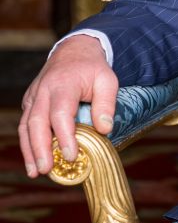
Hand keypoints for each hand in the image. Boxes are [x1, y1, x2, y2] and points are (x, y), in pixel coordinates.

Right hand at [18, 35, 117, 177]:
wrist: (74, 51)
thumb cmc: (92, 68)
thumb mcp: (107, 79)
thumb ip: (107, 103)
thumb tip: (104, 130)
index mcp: (64, 83)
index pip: (60, 113)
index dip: (64, 136)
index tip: (71, 155)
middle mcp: (44, 90)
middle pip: (37, 122)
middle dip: (40, 148)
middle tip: (46, 169)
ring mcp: (34, 96)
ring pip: (26, 125)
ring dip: (29, 150)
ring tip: (36, 172)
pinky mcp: (30, 102)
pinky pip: (25, 124)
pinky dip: (27, 143)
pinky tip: (33, 160)